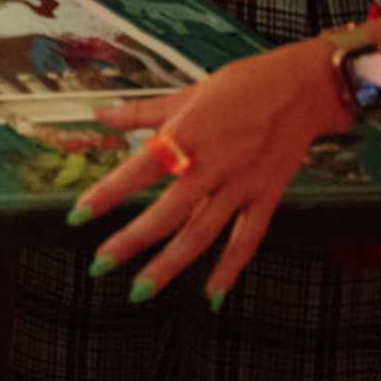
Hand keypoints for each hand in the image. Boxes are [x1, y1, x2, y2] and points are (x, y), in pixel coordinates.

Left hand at [76, 43, 346, 304]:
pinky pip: (246, 240)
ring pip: (201, 234)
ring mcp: (240, 187)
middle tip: (100, 265)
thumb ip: (142, 111)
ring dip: (169, 265)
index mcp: (187, 135)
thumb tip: (100, 114)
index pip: (139, 170)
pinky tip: (211, 294)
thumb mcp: (188, 93)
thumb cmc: (242, 85)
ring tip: (141, 290)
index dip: (107, 194)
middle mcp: (211, 167)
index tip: (77, 216)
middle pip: (167, 213)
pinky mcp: (266, 198)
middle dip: (131, 242)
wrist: (303, 90)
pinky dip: (229, 269)